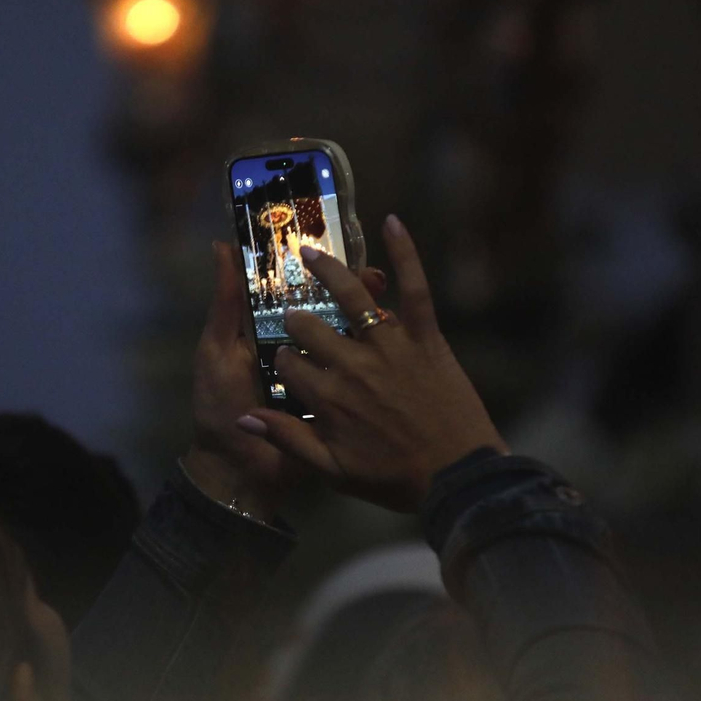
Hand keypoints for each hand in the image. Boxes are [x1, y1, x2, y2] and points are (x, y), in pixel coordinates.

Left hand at [183, 241, 385, 519]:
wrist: (236, 469)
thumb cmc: (220, 404)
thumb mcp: (217, 350)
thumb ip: (225, 304)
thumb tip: (222, 245)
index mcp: (271, 332)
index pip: (300, 293)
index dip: (320, 273)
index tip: (342, 254)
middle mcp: (301, 350)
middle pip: (333, 312)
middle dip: (356, 292)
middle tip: (376, 279)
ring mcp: (322, 378)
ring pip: (351, 342)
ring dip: (372, 323)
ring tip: (390, 303)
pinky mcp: (339, 406)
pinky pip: (359, 379)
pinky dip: (377, 364)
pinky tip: (396, 344)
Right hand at [235, 215, 506, 512]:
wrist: (458, 477)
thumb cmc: (395, 479)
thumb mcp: (333, 471)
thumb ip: (288, 440)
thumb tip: (243, 417)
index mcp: (329, 399)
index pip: (289, 365)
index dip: (284, 361)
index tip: (286, 363)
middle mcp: (353, 366)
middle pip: (311, 328)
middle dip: (298, 319)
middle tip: (297, 315)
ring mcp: (391, 347)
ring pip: (351, 299)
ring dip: (327, 271)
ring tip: (309, 252)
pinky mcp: (426, 337)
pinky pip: (415, 289)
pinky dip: (405, 254)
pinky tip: (392, 222)